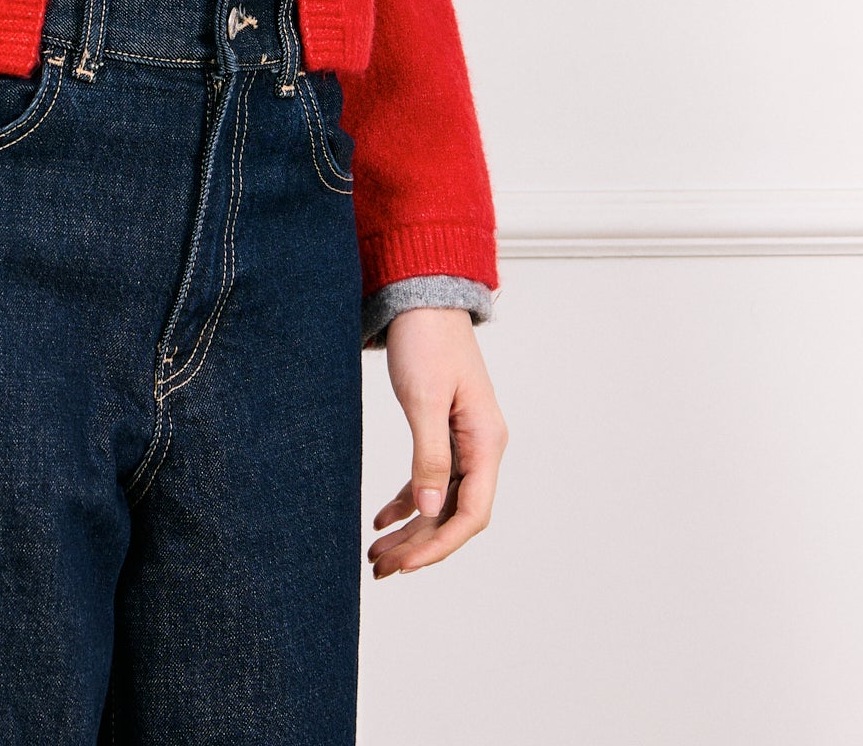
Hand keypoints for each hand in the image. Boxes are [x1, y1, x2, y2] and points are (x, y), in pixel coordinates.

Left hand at [368, 306, 506, 578]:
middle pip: (454, 513)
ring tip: (377, 554)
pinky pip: (429, 478)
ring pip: (439, 499)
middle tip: (380, 568)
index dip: (438, 544)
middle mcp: (480, 446)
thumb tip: (428, 511)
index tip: (405, 564)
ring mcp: (463, 439)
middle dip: (420, 545)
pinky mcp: (443, 429)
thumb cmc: (426, 339)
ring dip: (411, 529)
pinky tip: (381, 519)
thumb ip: (429, 456)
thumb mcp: (423, 399)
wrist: (422, 295)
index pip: (470, 513)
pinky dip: (406, 501)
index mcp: (485, 441)